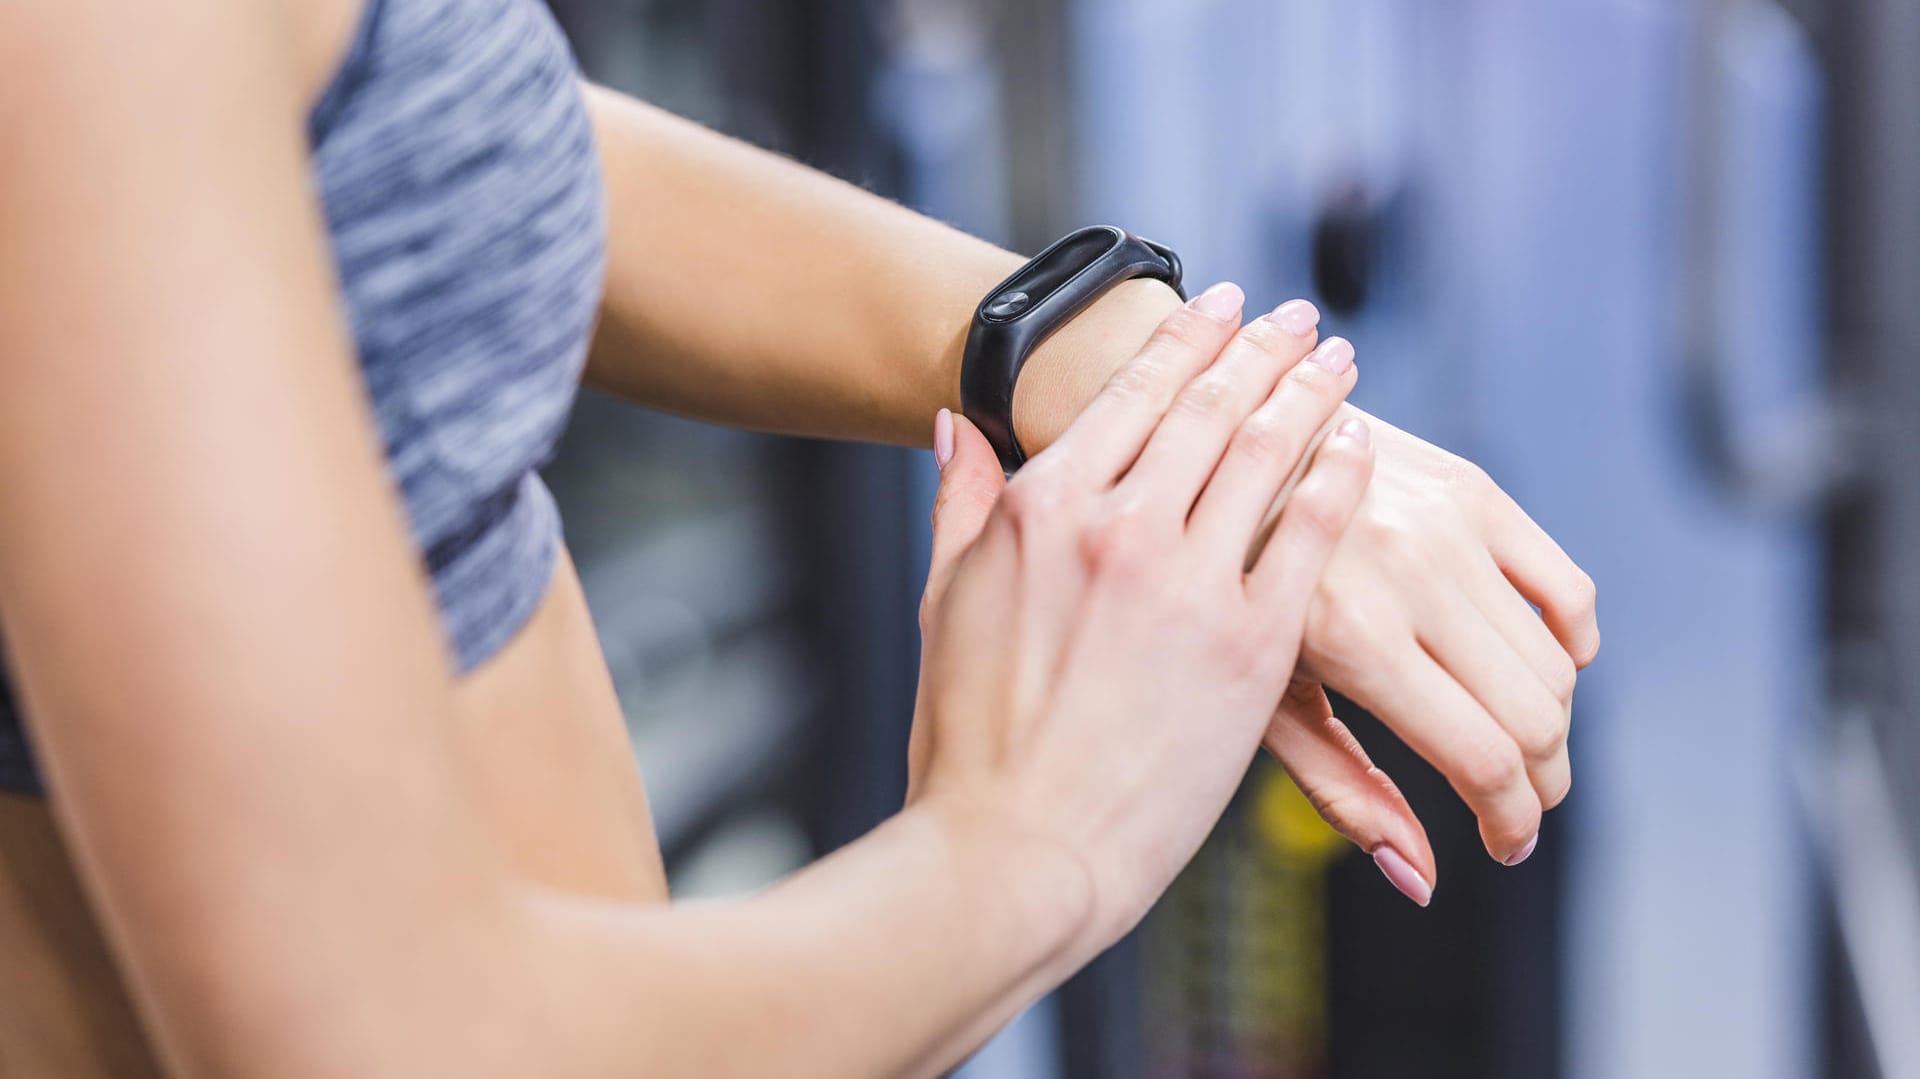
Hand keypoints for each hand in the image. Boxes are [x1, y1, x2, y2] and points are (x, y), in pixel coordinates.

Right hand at [908, 283, 1373, 951]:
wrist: (1011, 853)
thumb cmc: (969, 745)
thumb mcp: (945, 602)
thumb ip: (961, 503)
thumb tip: (956, 429)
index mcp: (1040, 510)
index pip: (1131, 395)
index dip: (1185, 340)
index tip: (1221, 309)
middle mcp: (1116, 528)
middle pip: (1210, 408)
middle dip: (1261, 350)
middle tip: (1295, 318)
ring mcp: (1186, 583)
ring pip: (1266, 454)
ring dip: (1309, 394)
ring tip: (1335, 360)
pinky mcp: (1247, 646)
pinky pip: (1310, 536)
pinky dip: (1339, 479)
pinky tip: (1360, 448)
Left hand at [1261, 405, 1597, 901]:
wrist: (1209, 451)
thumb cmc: (1219, 593)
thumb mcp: (1258, 695)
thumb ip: (1345, 790)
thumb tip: (1422, 882)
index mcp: (1350, 636)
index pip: (1481, 757)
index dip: (1510, 820)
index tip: (1506, 844)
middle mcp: (1408, 575)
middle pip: (1533, 717)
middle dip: (1539, 783)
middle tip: (1517, 804)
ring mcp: (1446, 527)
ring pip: (1557, 664)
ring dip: (1553, 724)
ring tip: (1516, 745)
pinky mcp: (1471, 488)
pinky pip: (1568, 587)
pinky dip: (1571, 642)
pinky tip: (1540, 666)